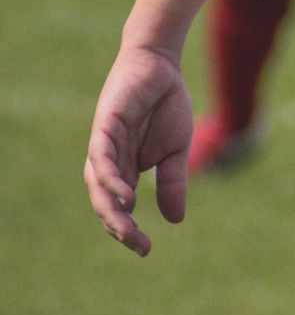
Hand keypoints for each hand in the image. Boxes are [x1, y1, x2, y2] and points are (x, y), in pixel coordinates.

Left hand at [84, 45, 193, 254]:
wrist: (162, 65)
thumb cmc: (166, 104)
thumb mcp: (176, 150)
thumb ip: (172, 182)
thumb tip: (174, 220)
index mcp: (123, 168)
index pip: (117, 207)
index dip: (127, 229)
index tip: (146, 249)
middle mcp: (108, 160)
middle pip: (103, 201)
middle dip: (118, 227)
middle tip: (138, 246)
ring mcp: (104, 143)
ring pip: (98, 184)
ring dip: (110, 208)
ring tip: (126, 228)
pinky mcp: (105, 125)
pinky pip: (101, 157)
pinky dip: (110, 178)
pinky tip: (125, 196)